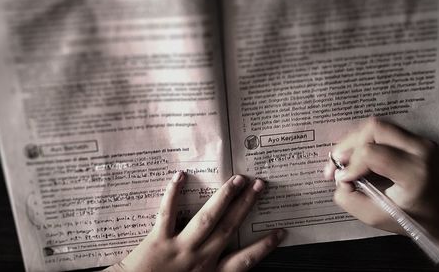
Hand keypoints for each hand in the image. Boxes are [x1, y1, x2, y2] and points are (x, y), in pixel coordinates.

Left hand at [105, 173, 285, 271]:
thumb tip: (231, 265)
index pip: (245, 260)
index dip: (264, 246)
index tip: (280, 232)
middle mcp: (201, 260)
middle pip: (229, 229)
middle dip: (247, 206)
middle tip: (260, 185)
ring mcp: (180, 249)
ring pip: (207, 219)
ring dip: (224, 197)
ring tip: (237, 179)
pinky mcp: (157, 241)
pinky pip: (167, 213)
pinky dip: (173, 194)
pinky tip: (181, 176)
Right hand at [323, 118, 438, 237]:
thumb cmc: (414, 220)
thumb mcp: (377, 218)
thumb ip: (350, 199)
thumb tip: (339, 178)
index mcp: (414, 173)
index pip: (372, 153)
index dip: (350, 165)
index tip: (343, 180)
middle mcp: (420, 150)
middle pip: (374, 129)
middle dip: (349, 145)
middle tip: (337, 165)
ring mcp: (421, 141)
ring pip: (377, 125)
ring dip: (355, 141)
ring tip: (344, 160)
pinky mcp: (417, 138)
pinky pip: (383, 131)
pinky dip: (365, 141)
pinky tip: (357, 157)